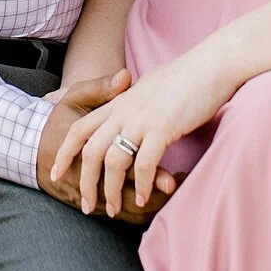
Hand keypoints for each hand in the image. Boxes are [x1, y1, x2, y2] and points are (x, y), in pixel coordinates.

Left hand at [50, 53, 235, 217]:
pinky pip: (144, 164)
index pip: (80, 128)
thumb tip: (128, 106)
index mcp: (120, 101)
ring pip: (114, 161)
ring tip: (114, 208)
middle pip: (91, 150)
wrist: (212, 62)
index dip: (66, 152)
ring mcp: (142, 118)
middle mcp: (125, 110)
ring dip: (112, 190)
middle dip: (86, 182)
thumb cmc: (188, 74)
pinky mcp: (163, 127)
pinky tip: (143, 198)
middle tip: (88, 206)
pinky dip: (141, 185)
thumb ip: (134, 99)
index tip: (57, 173)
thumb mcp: (151, 84)